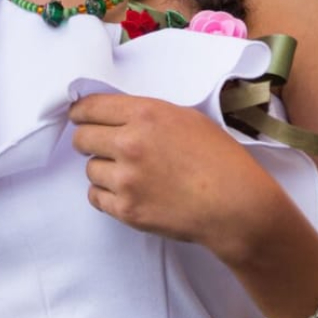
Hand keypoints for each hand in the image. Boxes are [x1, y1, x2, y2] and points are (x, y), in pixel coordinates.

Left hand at [68, 92, 281, 260]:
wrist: (236, 205)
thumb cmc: (221, 160)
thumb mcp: (188, 119)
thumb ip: (148, 115)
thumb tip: (117, 118)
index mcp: (146, 115)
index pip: (90, 108)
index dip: (82, 113)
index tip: (81, 117)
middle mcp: (130, 144)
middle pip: (81, 138)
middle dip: (90, 141)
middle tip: (106, 147)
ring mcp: (126, 179)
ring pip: (89, 169)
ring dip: (104, 170)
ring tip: (133, 175)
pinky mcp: (126, 209)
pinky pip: (96, 197)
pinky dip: (108, 195)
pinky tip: (131, 192)